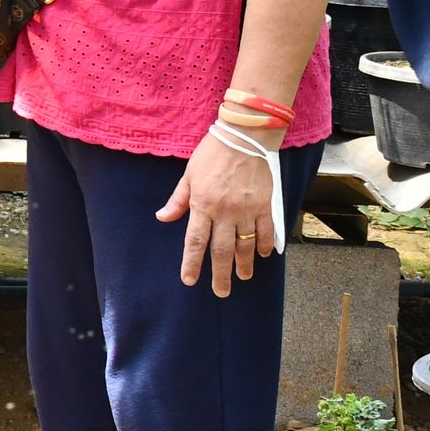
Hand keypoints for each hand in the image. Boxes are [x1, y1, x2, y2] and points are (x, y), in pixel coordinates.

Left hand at [157, 126, 282, 294]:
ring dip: (244, 264)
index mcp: (202, 204)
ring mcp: (247, 210)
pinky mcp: (265, 206)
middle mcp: (225, 212)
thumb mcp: (188, 175)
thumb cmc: (211, 154)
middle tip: (221, 292)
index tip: (189, 280)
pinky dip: (265, 245)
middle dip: (220, 274)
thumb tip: (163, 218)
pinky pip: (266, 232)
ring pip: (246, 246)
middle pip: (222, 250)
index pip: (195, 241)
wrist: (243, 138)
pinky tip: (263, 255)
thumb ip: (178, 200)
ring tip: (243, 277)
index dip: (192, 263)